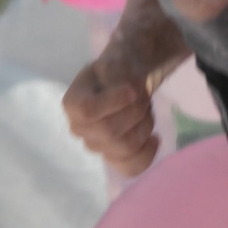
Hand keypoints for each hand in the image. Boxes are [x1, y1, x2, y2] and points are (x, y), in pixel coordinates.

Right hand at [64, 54, 159, 176]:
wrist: (128, 82)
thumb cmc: (119, 70)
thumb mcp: (115, 59)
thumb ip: (116, 70)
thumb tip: (126, 87)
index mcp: (73, 103)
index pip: (88, 110)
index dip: (115, 101)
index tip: (135, 88)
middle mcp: (79, 129)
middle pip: (110, 131)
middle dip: (136, 111)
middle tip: (144, 95)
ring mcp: (96, 147)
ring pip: (125, 147)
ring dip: (144, 126)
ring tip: (147, 110)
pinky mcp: (114, 158)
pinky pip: (130, 168)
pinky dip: (147, 154)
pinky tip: (155, 138)